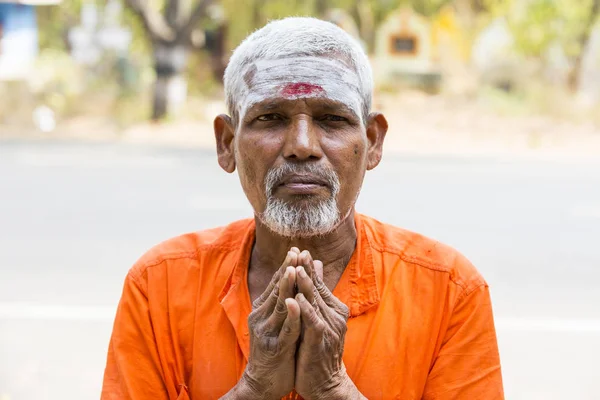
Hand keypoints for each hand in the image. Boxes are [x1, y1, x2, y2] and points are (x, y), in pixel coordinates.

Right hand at [240, 250, 301, 399]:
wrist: (263, 383)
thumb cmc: (275, 350)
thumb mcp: (279, 322)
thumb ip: (285, 300)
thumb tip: (294, 278)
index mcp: (262, 310)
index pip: (276, 284)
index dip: (286, 267)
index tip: (296, 249)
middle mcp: (261, 318)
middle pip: (277, 290)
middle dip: (287, 270)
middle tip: (295, 252)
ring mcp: (267, 332)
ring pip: (279, 306)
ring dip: (286, 287)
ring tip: (293, 270)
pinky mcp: (275, 348)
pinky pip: (285, 330)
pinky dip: (291, 316)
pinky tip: (296, 304)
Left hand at [293, 251, 362, 399]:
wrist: (325, 382)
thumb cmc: (319, 348)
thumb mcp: (319, 318)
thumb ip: (318, 293)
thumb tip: (317, 266)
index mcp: (333, 308)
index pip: (318, 284)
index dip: (308, 267)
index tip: (299, 250)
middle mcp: (334, 315)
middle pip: (317, 288)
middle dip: (306, 270)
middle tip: (298, 252)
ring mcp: (329, 327)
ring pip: (315, 302)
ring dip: (305, 285)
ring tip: (296, 269)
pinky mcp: (321, 340)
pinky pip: (312, 322)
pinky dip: (305, 309)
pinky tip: (296, 298)